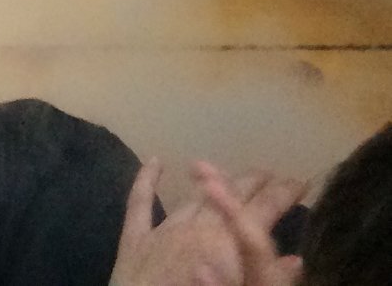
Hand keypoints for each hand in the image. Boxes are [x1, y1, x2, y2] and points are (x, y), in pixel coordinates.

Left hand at [109, 159, 303, 285]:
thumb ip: (268, 277)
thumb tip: (295, 261)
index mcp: (228, 245)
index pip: (263, 209)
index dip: (284, 193)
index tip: (299, 182)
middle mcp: (199, 230)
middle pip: (230, 196)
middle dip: (254, 183)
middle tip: (272, 175)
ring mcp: (165, 231)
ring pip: (194, 199)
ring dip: (214, 183)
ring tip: (232, 174)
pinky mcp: (136, 239)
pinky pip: (140, 203)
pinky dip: (146, 179)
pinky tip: (156, 161)